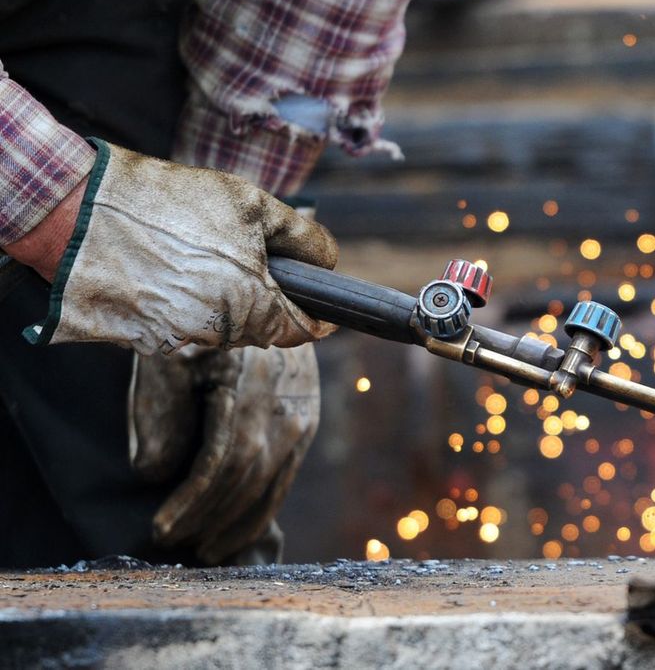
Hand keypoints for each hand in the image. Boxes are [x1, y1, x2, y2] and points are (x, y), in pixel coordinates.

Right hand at [25, 139, 337, 352]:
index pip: (299, 332)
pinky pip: (177, 327)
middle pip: (259, 329)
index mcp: (250, 305)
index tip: (323, 310)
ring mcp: (173, 341)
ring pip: (219, 330)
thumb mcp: (252, 204)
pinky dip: (180, 305)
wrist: (75, 211)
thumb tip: (325, 263)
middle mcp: (214, 334)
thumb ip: (301, 237)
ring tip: (194, 254)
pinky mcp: (138, 340)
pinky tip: (163, 268)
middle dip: (263, 299)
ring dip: (221, 301)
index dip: (316, 318)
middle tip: (245, 257)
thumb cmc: (168, 203)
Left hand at [129, 344, 320, 564]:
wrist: (261, 298)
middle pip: (250, 476)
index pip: (226, 458)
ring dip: (238, 522)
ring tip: (207, 548)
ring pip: (273, 482)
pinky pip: (286, 474)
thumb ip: (160, 410)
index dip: (193, 500)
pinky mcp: (307, 422)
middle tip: (177, 544)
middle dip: (211, 517)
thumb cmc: (199, 325)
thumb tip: (155, 473)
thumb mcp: (169, 353)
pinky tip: (240, 525)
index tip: (161, 527)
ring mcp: (303, 414)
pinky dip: (262, 506)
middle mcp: (286, 401)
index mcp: (251, 382)